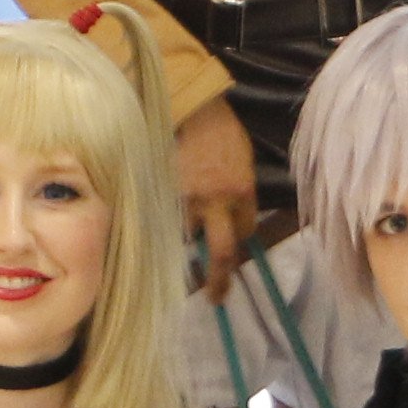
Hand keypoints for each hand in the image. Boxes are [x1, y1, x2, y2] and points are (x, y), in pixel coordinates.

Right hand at [175, 97, 260, 300]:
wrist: (189, 107)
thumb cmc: (222, 132)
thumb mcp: (243, 163)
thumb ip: (240, 195)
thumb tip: (233, 223)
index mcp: (241, 191)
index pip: (245, 233)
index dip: (241, 242)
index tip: (236, 247)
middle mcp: (215, 201)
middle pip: (219, 253)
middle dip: (218, 281)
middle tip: (215, 300)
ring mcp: (185, 199)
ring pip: (186, 236)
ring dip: (187, 239)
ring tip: (185, 232)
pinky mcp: (162, 194)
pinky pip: (166, 219)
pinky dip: (167, 221)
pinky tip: (167, 213)